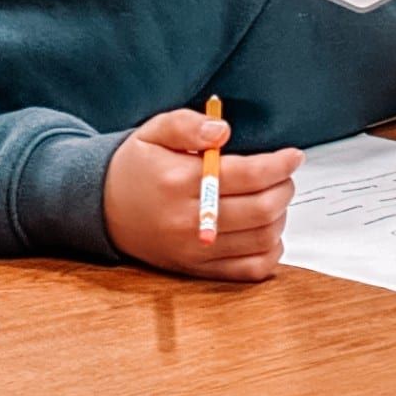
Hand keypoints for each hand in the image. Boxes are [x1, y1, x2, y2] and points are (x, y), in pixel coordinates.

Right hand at [103, 109, 303, 281]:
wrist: (102, 209)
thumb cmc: (136, 167)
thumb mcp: (154, 132)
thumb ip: (189, 126)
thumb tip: (221, 130)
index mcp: (179, 182)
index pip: (247, 175)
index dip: (279, 165)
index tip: (293, 156)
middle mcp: (188, 220)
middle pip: (261, 209)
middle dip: (284, 188)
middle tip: (284, 176)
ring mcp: (194, 249)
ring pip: (262, 239)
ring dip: (280, 217)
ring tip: (273, 199)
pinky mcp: (197, 269)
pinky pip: (249, 270)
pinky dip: (270, 251)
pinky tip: (266, 231)